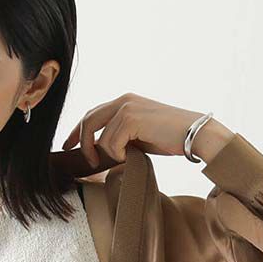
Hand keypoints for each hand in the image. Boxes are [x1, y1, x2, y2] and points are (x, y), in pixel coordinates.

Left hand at [60, 96, 227, 168]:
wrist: (194, 134)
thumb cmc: (170, 138)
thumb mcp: (140, 135)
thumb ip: (121, 136)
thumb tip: (100, 151)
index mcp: (125, 101)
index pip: (92, 113)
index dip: (77, 130)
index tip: (68, 146)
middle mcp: (123, 100)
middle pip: (88, 120)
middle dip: (81, 142)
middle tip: (83, 161)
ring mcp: (127, 108)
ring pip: (100, 137)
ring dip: (106, 154)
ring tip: (120, 160)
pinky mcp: (131, 119)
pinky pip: (111, 143)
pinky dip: (118, 154)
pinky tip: (131, 155)